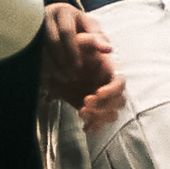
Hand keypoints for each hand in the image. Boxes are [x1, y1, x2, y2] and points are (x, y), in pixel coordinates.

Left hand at [41, 3, 126, 132]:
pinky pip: (99, 122)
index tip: (98, 93)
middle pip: (118, 101)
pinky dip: (95, 126)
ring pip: (111, 113)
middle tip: (85, 102)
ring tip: (82, 112)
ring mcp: (99, 98)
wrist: (49, 62)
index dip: (112, 90)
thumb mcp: (76, 41)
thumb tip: (109, 47)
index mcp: (108, 69)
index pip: (119, 82)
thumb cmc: (65, 48)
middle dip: (104, 105)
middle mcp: (106, 84)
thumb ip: (90, 41)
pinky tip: (85, 127)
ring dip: (99, 116)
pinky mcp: (90, 109)